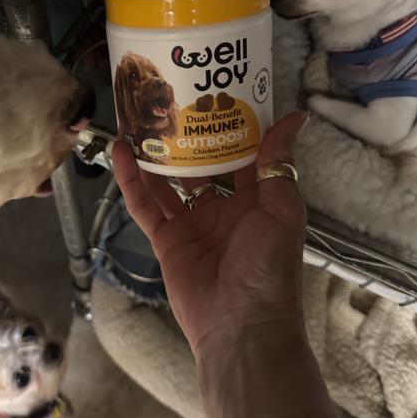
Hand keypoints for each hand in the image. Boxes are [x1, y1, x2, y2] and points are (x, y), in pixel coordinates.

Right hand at [112, 113, 308, 361]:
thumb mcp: (282, 209)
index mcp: (255, 200)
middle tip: (169, 100)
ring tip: (137, 119)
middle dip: (187, 138)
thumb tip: (295, 116)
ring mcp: (192, 224)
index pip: (241, 156)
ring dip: (154, 154)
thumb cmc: (269, 266)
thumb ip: (278, 163)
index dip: (229, 127)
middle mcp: (222, 208)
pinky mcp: (166, 240)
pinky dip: (131, 180)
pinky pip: (145, 205)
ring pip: (167, 181)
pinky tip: (121, 152)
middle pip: (200, 165)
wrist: (241, 325)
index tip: (216, 92)